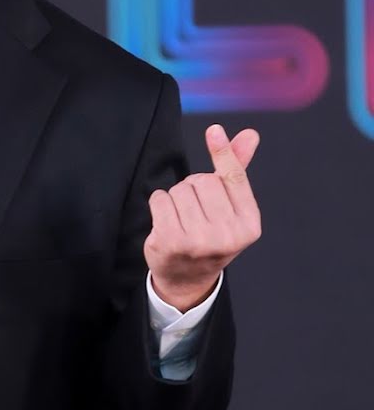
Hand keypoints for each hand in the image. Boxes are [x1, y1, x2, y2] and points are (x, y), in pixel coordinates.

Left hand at [145, 123, 261, 311]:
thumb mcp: (230, 208)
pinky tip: (165, 222)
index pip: (233, 179)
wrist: (187, 279)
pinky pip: (160, 199)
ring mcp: (199, 241)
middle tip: (196, 211)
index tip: (213, 131)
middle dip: (194, 187)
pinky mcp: (172, 242)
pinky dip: (159, 204)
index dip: (223, 153)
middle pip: (203, 181)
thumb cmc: (210, 236)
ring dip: (175, 197)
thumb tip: (250, 135)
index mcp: (248, 224)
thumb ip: (236, 171)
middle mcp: (228, 235)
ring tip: (182, 218)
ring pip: (180, 190)